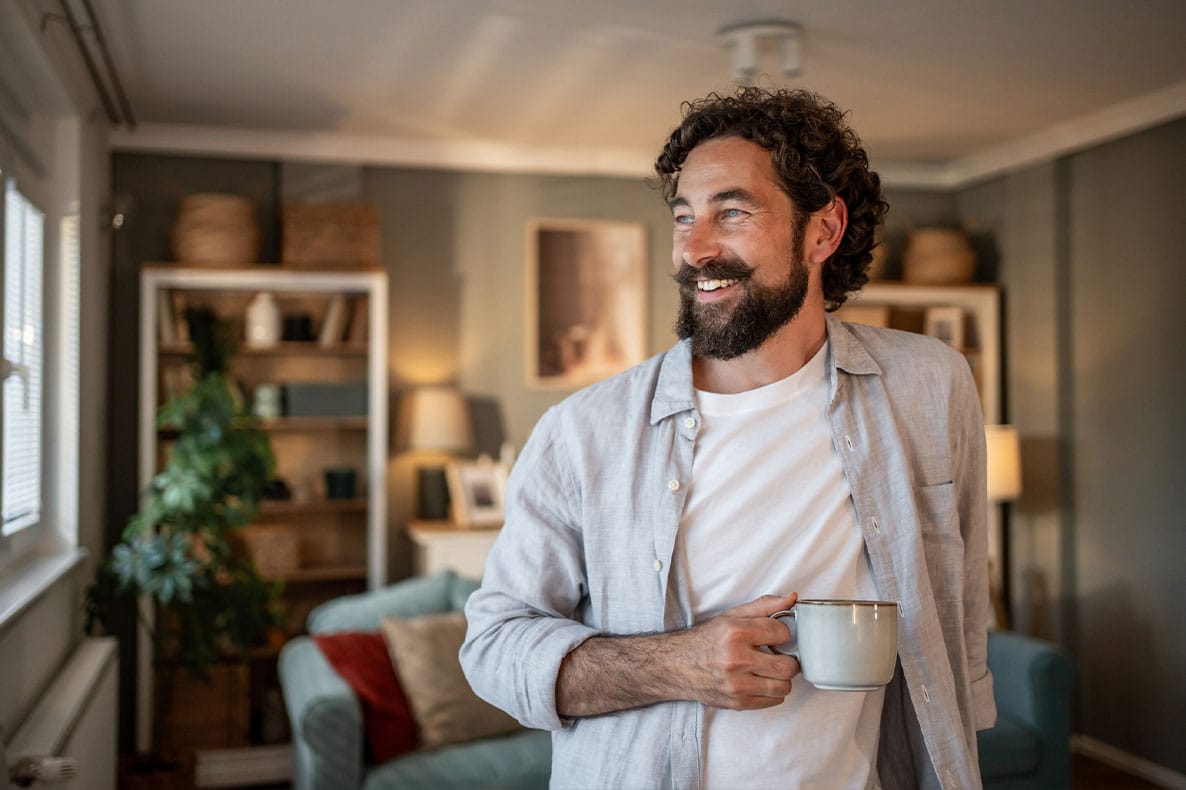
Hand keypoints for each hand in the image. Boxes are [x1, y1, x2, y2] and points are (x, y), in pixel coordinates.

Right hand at [673, 592, 800, 709]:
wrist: (676, 666)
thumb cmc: (706, 640)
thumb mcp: (732, 616)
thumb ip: (764, 606)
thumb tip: (792, 598)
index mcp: (736, 633)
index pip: (783, 633)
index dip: (782, 633)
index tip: (774, 636)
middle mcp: (736, 659)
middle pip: (787, 666)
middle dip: (787, 659)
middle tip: (777, 655)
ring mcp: (737, 685)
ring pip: (784, 687)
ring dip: (780, 678)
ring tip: (768, 670)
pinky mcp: (737, 702)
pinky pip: (773, 701)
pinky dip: (771, 692)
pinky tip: (759, 681)